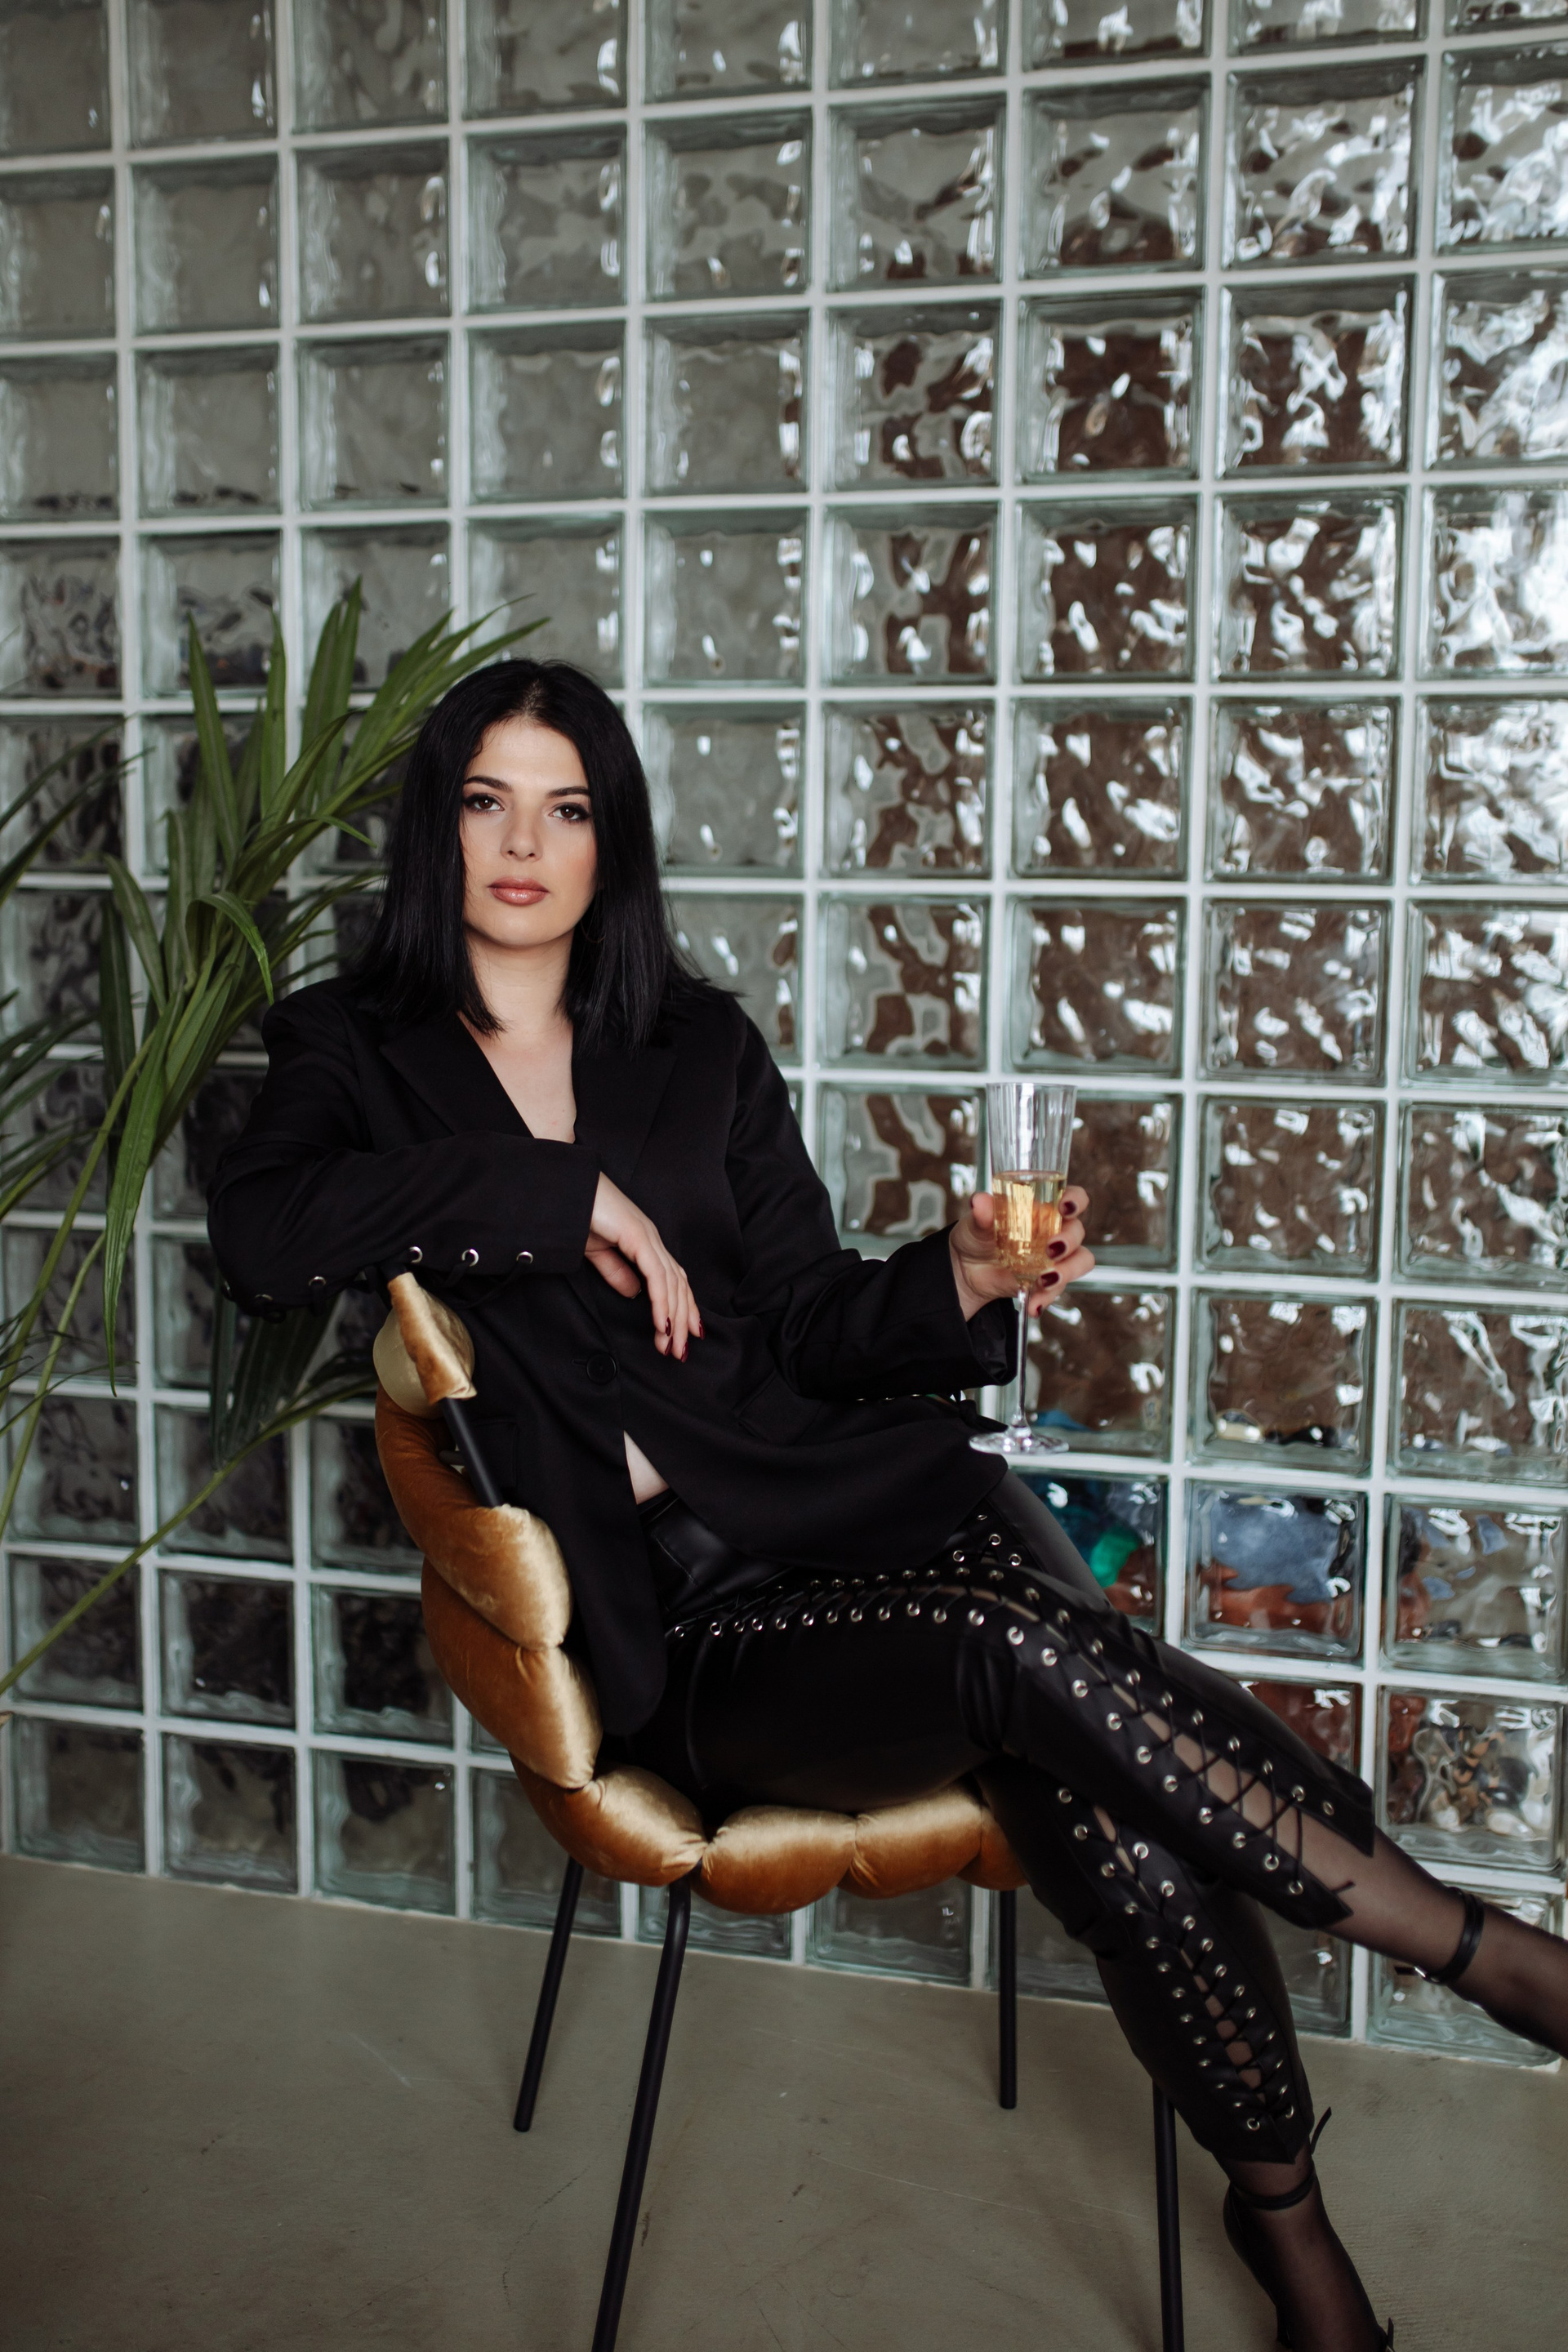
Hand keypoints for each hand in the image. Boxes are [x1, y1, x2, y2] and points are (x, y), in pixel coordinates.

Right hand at [584, 1174, 701, 1358]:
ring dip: (675, 1318)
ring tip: (674, 1346)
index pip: (672, 1279)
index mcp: (645, 1242)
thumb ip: (616, 1272)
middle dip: (683, 1321)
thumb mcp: (597, 1252)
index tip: (682, 1336)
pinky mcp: (638, 1236)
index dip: (681, 1307)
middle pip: (679, 1285)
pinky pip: (656, 1276)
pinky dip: (663, 1302)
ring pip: (672, 1284)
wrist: (564, 1190)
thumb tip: (634, 1294)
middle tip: (681, 1351)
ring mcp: (648, 1236)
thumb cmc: (577, 1213)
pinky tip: (663, 1324)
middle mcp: (652, 1239)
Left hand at [949, 1188, 1093, 1322]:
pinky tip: (1033, 1304)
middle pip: (1077, 1232)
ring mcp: (1054, 1258)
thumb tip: (979, 1202)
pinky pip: (1059, 1289)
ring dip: (1067, 1272)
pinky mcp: (1047, 1282)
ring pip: (1079, 1262)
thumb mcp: (975, 1224)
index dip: (1075, 1200)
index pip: (1072, 1198)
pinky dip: (1047, 1297)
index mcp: (1042, 1209)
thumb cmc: (976, 1236)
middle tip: (1052, 1249)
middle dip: (1069, 1241)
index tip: (1065, 1206)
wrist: (967, 1270)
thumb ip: (981, 1214)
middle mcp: (1054, 1231)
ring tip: (1044, 1280)